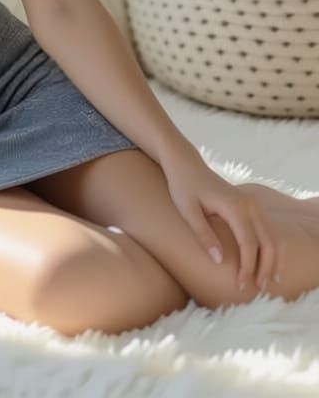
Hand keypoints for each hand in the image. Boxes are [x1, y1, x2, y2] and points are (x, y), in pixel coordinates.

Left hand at [161, 147, 282, 293]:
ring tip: (266, 282)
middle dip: (265, 268)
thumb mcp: (187, 210)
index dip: (247, 268)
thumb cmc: (183, 186)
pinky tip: (265, 264)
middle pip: (267, 242)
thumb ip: (204, 235)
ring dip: (271, 260)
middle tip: (259, 290)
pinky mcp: (250, 205)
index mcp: (234, 206)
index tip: (240, 286)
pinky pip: (266, 230)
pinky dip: (268, 248)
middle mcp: (249, 204)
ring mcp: (252, 203)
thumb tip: (220, 261)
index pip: (248, 244)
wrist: (186, 163)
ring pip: (271, 237)